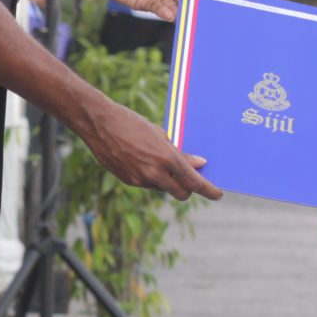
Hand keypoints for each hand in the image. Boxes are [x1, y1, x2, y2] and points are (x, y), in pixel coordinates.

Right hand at [79, 99, 222, 202]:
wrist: (99, 123)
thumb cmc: (132, 123)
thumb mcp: (160, 135)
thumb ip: (179, 153)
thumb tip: (198, 164)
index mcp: (166, 158)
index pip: (194, 182)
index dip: (208, 190)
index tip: (218, 193)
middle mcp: (154, 173)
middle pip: (181, 193)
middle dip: (188, 189)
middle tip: (191, 178)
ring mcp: (140, 180)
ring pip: (163, 188)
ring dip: (168, 180)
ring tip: (160, 160)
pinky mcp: (128, 181)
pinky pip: (148, 184)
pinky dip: (153, 177)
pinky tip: (144, 160)